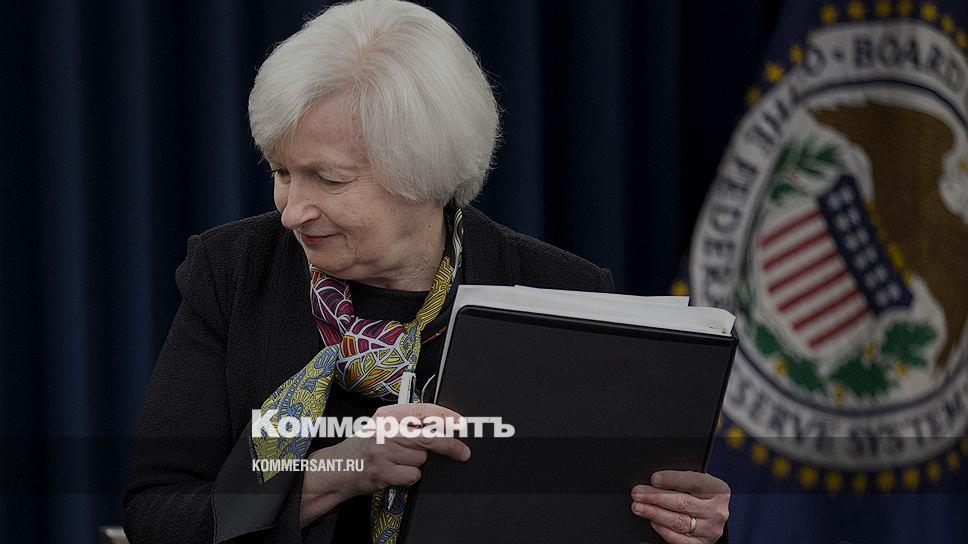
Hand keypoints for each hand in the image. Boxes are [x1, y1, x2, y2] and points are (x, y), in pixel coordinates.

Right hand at [299, 403, 470, 525]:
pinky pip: (413, 475)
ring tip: (398, 461)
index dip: (447, 418)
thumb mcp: (383, 426)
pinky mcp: (383, 471)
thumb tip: (444, 427)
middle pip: (430, 436)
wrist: (337, 468)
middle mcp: (386, 430)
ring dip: (417, 464)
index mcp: (388, 415)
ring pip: (422, 459)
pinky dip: (409, 477)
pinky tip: (395, 472)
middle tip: (463, 452)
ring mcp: (383, 451)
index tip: (460, 424)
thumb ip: (409, 423)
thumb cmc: (364, 447)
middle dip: (451, 445)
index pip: (424, 411)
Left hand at [630, 470, 729, 542]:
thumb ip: (681, 480)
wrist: (711, 516)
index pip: (693, 481)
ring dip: (654, 513)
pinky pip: (678, 538)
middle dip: (655, 497)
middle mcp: (716, 511)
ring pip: (678, 521)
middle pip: (682, 503)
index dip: (672, 479)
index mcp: (718, 490)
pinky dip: (662, 529)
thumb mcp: (697, 484)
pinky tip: (652, 521)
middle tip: (638, 494)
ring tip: (638, 507)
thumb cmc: (700, 495)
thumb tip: (655, 480)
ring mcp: (710, 529)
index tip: (654, 479)